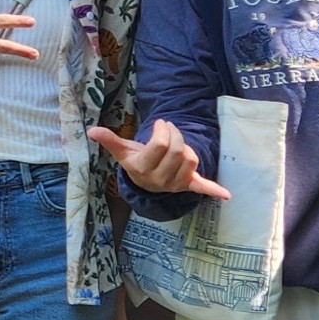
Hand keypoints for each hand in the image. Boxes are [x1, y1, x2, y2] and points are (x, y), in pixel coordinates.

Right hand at [88, 119, 229, 199]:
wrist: (144, 183)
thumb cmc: (135, 161)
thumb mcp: (122, 150)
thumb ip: (109, 140)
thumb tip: (92, 130)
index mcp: (143, 169)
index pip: (162, 144)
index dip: (163, 129)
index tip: (160, 124)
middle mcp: (159, 180)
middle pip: (178, 149)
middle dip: (176, 133)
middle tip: (169, 128)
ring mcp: (175, 185)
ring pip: (191, 159)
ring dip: (187, 147)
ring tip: (178, 143)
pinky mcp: (188, 186)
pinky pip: (202, 188)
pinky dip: (214, 190)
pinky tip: (226, 195)